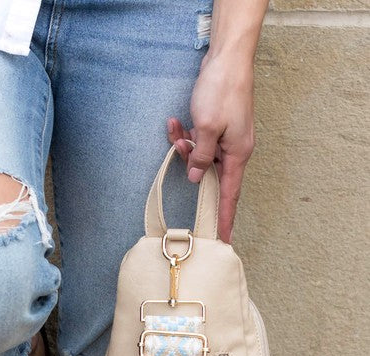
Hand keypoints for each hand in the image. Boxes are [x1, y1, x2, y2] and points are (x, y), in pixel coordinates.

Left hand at [167, 52, 255, 243]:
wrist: (227, 58)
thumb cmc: (222, 91)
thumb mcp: (207, 128)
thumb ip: (201, 156)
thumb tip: (195, 177)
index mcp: (237, 154)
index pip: (230, 195)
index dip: (225, 219)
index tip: (223, 240)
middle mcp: (234, 150)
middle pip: (210, 174)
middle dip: (191, 166)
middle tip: (179, 148)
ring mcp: (226, 138)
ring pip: (200, 156)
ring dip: (184, 146)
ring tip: (176, 129)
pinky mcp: (217, 126)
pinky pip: (199, 141)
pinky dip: (186, 135)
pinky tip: (175, 123)